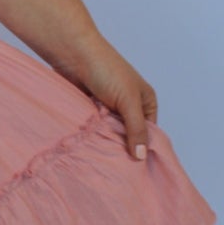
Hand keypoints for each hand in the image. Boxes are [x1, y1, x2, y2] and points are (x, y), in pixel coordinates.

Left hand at [51, 35, 158, 161]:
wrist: (73, 53)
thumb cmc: (106, 69)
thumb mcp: (128, 100)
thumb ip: (136, 128)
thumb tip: (141, 156)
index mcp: (146, 102)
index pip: (150, 133)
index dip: (144, 149)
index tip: (137, 170)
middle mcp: (130, 107)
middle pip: (130, 136)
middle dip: (124, 148)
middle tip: (118, 171)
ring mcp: (109, 109)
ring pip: (111, 134)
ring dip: (107, 143)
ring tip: (104, 163)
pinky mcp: (91, 111)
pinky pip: (95, 130)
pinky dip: (94, 137)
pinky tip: (91, 150)